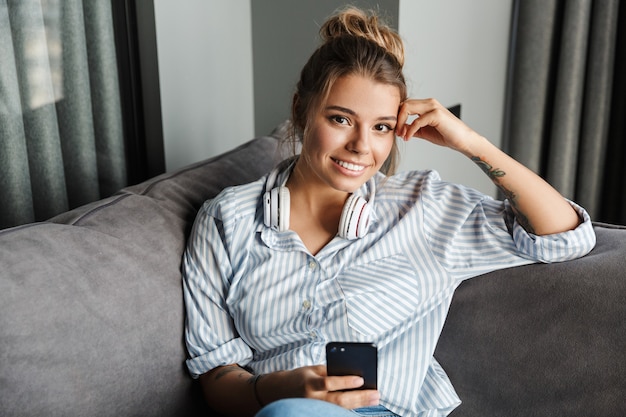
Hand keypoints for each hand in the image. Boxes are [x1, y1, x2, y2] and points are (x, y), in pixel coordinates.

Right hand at [265, 365, 379, 409]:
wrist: (278, 392)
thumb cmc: (299, 377)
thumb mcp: (311, 369)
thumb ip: (328, 371)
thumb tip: (351, 373)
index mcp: (310, 382)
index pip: (329, 382)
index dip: (345, 381)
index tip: (361, 378)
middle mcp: (312, 398)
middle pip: (339, 399)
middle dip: (359, 397)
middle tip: (376, 394)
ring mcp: (314, 408)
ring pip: (340, 408)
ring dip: (359, 404)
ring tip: (374, 399)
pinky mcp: (316, 413)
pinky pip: (335, 412)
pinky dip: (349, 408)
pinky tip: (362, 404)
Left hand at [396, 98, 478, 154]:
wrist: (463, 140)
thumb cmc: (446, 135)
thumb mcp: (424, 131)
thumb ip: (412, 128)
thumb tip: (400, 128)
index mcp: (426, 105)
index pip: (405, 104)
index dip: (398, 116)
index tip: (396, 130)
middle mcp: (429, 102)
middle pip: (404, 104)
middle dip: (397, 119)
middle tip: (397, 133)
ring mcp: (433, 107)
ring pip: (407, 108)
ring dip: (401, 122)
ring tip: (401, 135)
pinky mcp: (436, 114)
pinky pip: (416, 121)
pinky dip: (410, 130)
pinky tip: (408, 138)